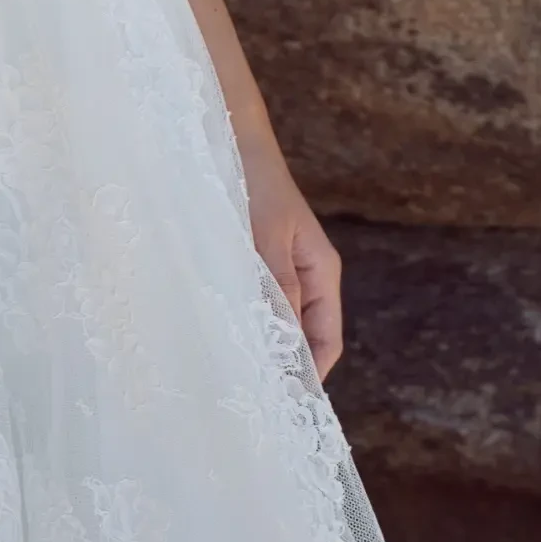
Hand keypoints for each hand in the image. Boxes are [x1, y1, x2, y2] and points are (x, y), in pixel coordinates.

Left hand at [236, 124, 343, 382]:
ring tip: (230, 376)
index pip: (325, 342)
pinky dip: (241, 322)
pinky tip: (215, 335)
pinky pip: (252, 302)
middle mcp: (304, 277)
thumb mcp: (266, 238)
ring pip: (274, 322)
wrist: (229, 135)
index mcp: (321, 273)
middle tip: (249, 399)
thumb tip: (286, 347)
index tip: (283, 405)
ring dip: (258, 346)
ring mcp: (278, 270)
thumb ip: (277, 289)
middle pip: (301, 338)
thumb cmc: (252, 183)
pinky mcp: (251, 261)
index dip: (309, 376)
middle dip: (281, 367)